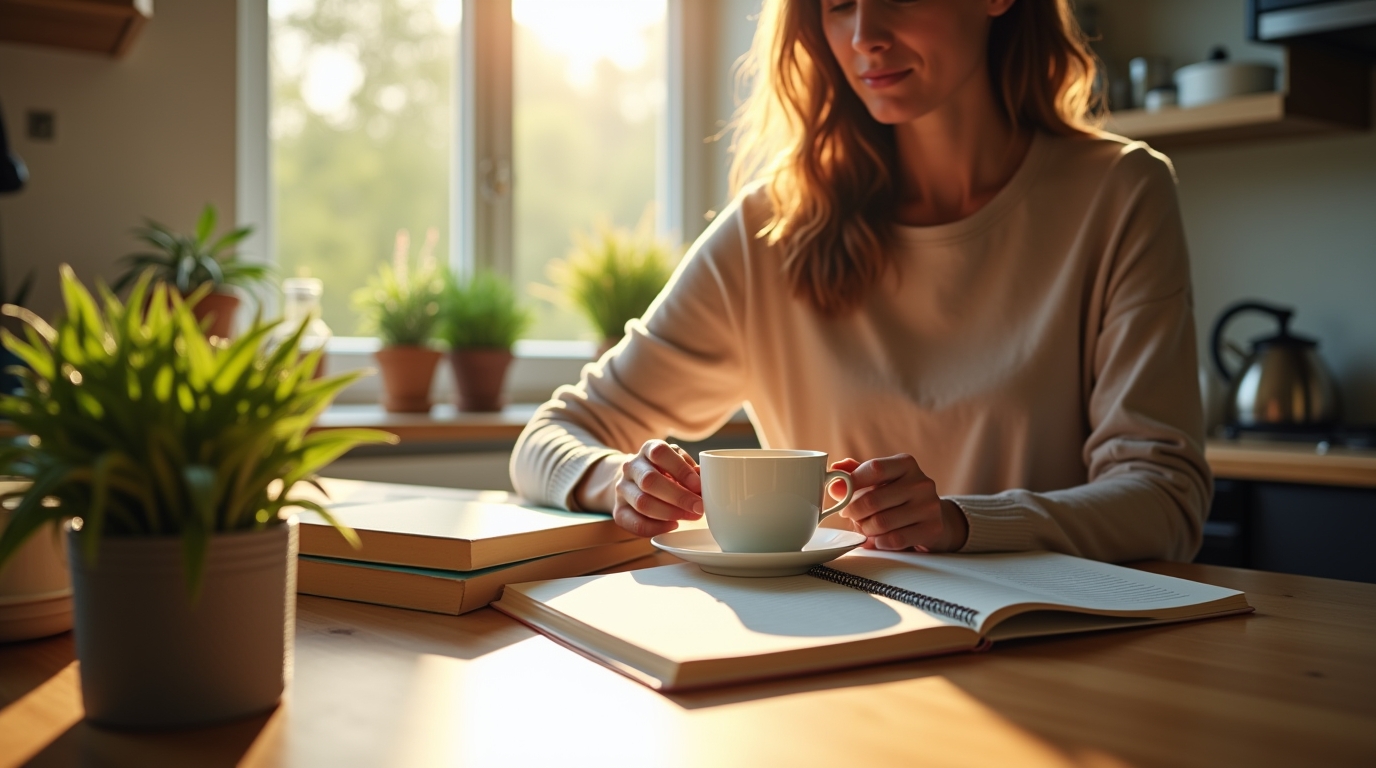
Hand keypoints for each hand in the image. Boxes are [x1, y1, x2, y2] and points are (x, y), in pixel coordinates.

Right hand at [612, 440, 703, 537]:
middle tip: (699, 507)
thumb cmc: (666, 472)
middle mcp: (631, 466)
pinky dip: (657, 527)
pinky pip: (635, 523)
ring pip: (642, 503)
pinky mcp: (618, 511)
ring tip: (690, 516)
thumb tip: (704, 484)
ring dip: (670, 513)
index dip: (681, 469)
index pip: (660, 453)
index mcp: (648, 449)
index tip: (698, 485)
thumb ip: (692, 471)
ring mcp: (622, 489)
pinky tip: (673, 525)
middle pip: (649, 481)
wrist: (636, 481)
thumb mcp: (679, 463)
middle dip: (678, 497)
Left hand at [829, 454, 968, 551]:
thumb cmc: (897, 496)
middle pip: (872, 500)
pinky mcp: (932, 528)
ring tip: (865, 527)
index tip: (840, 494)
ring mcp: (929, 506)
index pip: (874, 468)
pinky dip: (879, 542)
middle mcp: (921, 482)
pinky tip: (878, 539)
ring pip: (881, 523)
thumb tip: (835, 470)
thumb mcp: (879, 480)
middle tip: (850, 515)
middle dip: (854, 512)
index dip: (851, 483)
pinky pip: (894, 540)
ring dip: (865, 529)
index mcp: (906, 464)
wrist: (933, 517)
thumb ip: (855, 474)